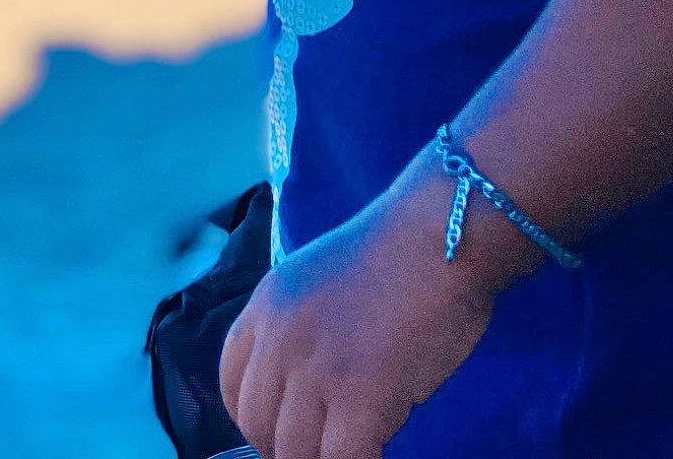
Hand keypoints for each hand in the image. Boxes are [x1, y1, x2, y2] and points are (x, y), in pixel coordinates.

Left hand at [218, 164, 529, 458]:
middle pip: (258, 426)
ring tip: (350, 450)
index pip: (231, 385)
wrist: (441, 235)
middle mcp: (278, 340)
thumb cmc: (397, 256)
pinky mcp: (361, 397)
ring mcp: (316, 370)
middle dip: (286, 449)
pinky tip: (377, 456)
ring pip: (294, 453)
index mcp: (264, 308)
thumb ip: (298, 329)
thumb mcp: (316, 281)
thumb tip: (300, 388)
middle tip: (322, 449)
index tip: (282, 432)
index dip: (254, 421)